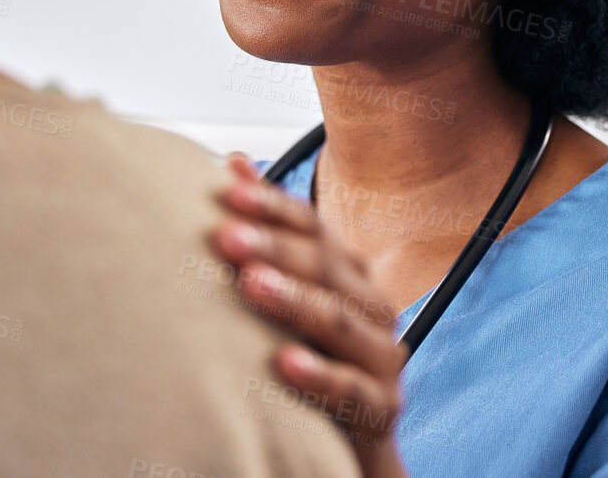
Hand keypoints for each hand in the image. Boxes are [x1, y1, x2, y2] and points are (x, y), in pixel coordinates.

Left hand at [212, 152, 409, 477]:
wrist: (347, 446)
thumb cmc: (310, 358)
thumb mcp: (289, 293)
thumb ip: (268, 231)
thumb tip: (234, 161)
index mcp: (349, 273)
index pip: (312, 227)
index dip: (272, 206)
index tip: (225, 191)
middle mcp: (372, 306)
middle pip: (325, 267)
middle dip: (274, 247)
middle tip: (226, 236)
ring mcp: (382, 357)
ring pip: (339, 322)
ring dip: (294, 300)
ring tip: (250, 283)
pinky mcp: (381, 408)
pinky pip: (352, 390)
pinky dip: (319, 374)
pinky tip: (283, 362)